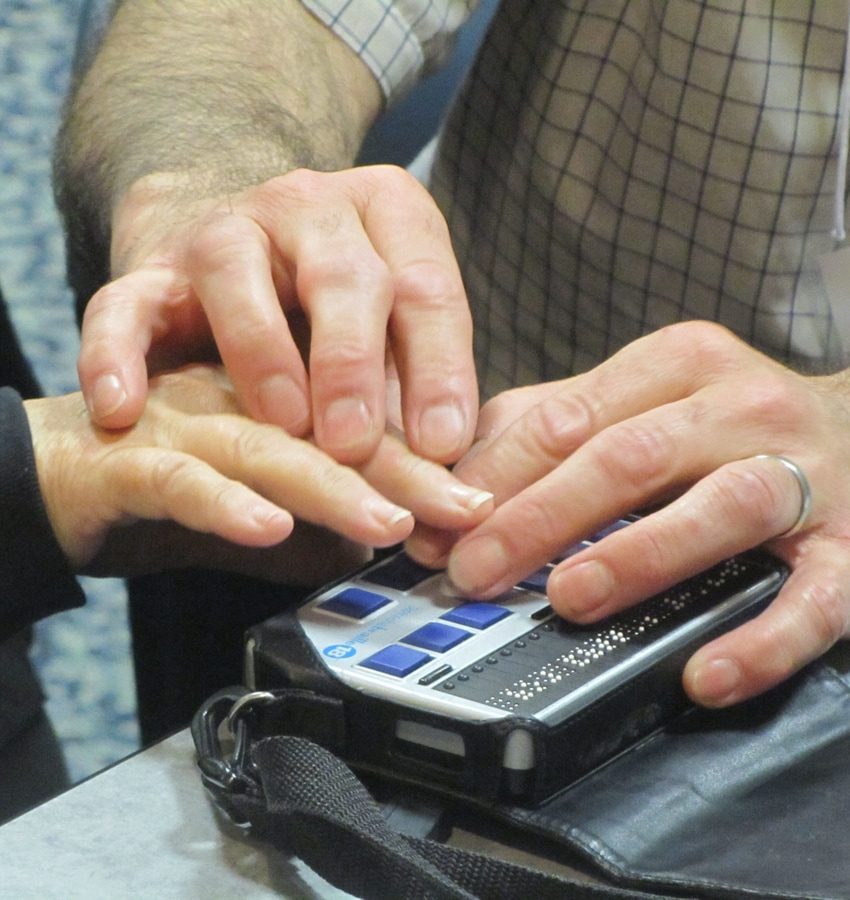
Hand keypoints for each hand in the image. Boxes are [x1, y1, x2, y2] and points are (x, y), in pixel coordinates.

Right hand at [25, 364, 492, 577]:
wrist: (52, 464)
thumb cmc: (163, 475)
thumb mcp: (257, 503)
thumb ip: (312, 524)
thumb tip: (378, 547)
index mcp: (276, 401)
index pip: (363, 427)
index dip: (425, 463)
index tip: (481, 504)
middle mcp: (238, 396)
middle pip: (326, 424)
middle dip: (401, 468)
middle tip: (464, 508)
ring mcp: (183, 418)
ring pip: (265, 443)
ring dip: (329, 484)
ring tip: (389, 521)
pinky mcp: (126, 454)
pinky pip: (177, 475)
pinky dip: (223, 503)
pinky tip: (270, 526)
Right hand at [78, 166, 477, 465]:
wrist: (240, 258)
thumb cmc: (334, 317)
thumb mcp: (390, 336)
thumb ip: (418, 385)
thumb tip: (452, 470)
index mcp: (386, 215)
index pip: (424, 286)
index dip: (438, 368)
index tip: (442, 446)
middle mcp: (308, 207)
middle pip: (342, 274)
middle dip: (353, 362)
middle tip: (357, 443)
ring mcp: (224, 230)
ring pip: (234, 273)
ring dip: (261, 352)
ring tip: (282, 424)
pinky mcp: (151, 269)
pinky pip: (122, 302)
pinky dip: (115, 352)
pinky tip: (120, 407)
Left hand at [407, 322, 849, 706]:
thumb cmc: (727, 423)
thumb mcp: (641, 397)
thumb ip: (550, 422)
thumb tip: (457, 477)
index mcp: (677, 364)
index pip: (569, 417)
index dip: (498, 477)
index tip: (445, 530)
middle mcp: (742, 407)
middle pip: (629, 457)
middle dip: (541, 518)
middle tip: (477, 573)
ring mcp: (804, 475)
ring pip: (719, 507)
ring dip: (638, 557)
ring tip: (569, 600)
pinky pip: (812, 598)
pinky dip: (760, 640)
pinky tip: (704, 674)